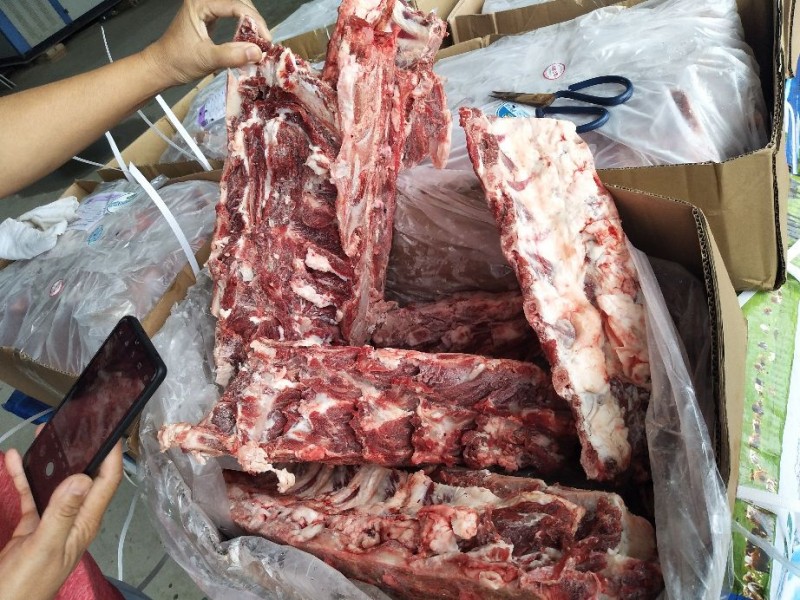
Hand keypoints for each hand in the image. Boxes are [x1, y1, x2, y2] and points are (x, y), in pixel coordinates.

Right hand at [0, 443, 122, 599]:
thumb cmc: (24, 587)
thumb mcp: (44, 547)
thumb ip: (62, 513)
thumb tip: (82, 478)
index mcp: (84, 523)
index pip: (107, 482)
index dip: (113, 455)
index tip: (112, 430)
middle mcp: (74, 520)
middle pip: (84, 477)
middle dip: (81, 450)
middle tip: (73, 426)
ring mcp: (54, 523)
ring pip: (56, 483)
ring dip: (50, 461)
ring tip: (42, 436)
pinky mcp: (34, 527)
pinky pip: (32, 495)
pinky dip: (25, 478)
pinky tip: (13, 461)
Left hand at [141, 0, 269, 86]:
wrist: (162, 67)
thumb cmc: (179, 62)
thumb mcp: (206, 59)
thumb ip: (231, 55)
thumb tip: (258, 52)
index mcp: (200, 4)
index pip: (235, 5)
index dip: (255, 21)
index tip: (266, 40)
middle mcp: (203, 0)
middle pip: (239, 1)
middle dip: (255, 19)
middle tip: (264, 40)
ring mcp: (206, 6)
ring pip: (237, 5)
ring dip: (251, 21)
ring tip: (259, 40)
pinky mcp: (209, 15)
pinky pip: (232, 13)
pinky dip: (243, 24)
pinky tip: (249, 37)